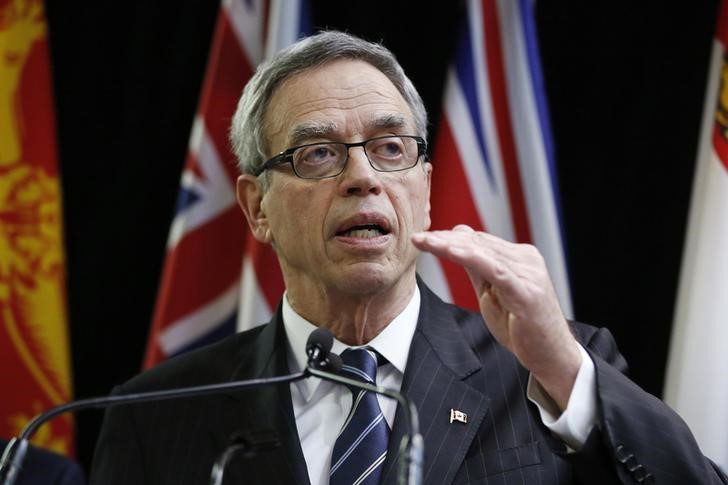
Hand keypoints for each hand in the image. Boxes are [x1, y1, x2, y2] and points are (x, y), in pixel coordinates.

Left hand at [412, 225, 580, 409]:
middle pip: (479, 242)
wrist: (551, 356)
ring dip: (450, 245)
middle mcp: (526, 260)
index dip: (450, 237)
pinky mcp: (526, 291)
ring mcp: (528, 273)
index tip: (425, 237)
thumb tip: (458, 241)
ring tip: (427, 242)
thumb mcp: (492, 294)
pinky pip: (494, 269)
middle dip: (445, 238)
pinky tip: (451, 252)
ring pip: (483, 252)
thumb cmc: (522, 327)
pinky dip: (471, 258)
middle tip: (418, 237)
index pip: (479, 240)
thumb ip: (477, 269)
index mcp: (519, 258)